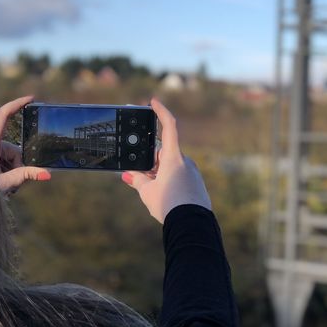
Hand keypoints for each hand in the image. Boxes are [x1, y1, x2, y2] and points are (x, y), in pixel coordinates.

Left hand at [0, 95, 50, 195]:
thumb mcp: (5, 182)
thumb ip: (26, 176)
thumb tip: (47, 174)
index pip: (2, 116)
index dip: (16, 104)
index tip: (31, 99)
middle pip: (13, 148)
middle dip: (20, 164)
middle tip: (16, 183)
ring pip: (12, 157)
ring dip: (14, 171)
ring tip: (8, 187)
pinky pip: (7, 162)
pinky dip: (10, 172)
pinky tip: (6, 184)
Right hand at [121, 98, 211, 222]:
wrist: (192, 225)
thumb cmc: (169, 205)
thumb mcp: (147, 192)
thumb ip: (138, 180)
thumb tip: (129, 175)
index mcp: (173, 157)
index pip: (168, 126)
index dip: (161, 112)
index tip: (153, 101)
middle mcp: (185, 162)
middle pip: (163, 153)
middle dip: (149, 160)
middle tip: (136, 170)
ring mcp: (192, 173)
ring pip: (170, 167)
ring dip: (157, 173)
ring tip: (148, 189)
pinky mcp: (197, 185)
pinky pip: (179, 177)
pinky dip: (167, 181)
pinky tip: (162, 196)